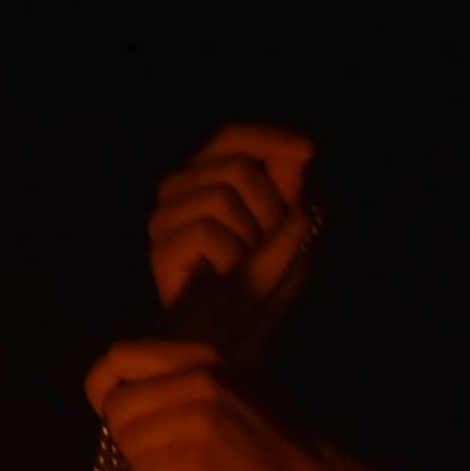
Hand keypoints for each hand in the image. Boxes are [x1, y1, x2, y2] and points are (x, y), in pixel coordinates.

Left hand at [86, 342, 309, 470]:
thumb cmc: (265, 444)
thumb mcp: (226, 389)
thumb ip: (176, 381)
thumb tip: (116, 393)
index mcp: (201, 355)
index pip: (118, 355)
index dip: (101, 387)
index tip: (113, 411)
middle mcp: (197, 378)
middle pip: (116, 405)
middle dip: (124, 436)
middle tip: (156, 452)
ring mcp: (197, 417)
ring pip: (127, 441)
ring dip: (143, 464)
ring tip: (178, 469)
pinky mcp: (196, 458)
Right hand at [150, 124, 316, 317]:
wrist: (242, 335)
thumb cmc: (264, 278)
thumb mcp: (288, 225)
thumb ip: (289, 186)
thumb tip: (297, 150)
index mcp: (206, 174)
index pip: (231, 136)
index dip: (270, 138)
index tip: (308, 151)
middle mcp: (178, 189)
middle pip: (235, 166)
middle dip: (268, 206)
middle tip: (266, 241)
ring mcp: (164, 219)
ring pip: (221, 196)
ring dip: (250, 234)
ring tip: (245, 260)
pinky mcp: (161, 249)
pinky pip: (206, 230)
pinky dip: (231, 256)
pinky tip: (227, 274)